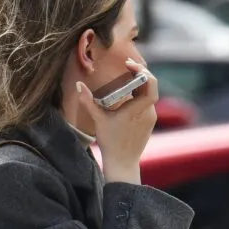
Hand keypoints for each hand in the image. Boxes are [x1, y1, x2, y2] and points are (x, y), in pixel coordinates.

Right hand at [76, 59, 157, 184]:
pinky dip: (140, 95)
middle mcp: (148, 112)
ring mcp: (151, 118)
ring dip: (140, 85)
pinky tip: (129, 94)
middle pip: (150, 87)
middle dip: (140, 74)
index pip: (151, 85)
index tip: (129, 65)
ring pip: (149, 95)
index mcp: (137, 110)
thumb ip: (88, 101)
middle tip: (127, 67)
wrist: (122, 163)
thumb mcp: (98, 120)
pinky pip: (148, 103)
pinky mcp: (150, 123)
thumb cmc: (111, 142)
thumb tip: (78, 85)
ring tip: (127, 77)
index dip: (143, 72)